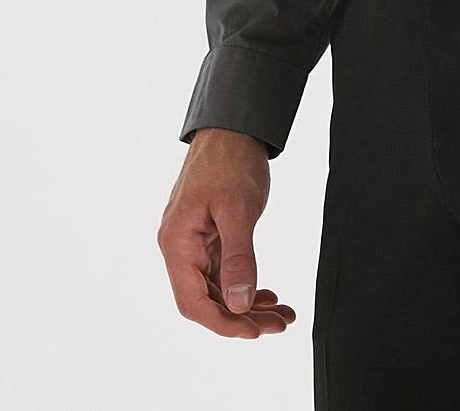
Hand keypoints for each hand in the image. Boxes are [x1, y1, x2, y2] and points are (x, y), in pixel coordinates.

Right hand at [157, 127, 296, 337]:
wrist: (233, 126)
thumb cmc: (230, 161)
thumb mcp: (238, 208)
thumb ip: (238, 257)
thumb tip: (239, 303)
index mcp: (177, 243)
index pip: (193, 302)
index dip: (224, 323)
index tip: (256, 332)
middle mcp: (180, 248)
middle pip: (207, 300)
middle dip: (243, 317)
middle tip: (281, 323)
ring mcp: (194, 243)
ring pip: (217, 289)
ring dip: (248, 304)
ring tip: (282, 313)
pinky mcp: (208, 236)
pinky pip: (223, 272)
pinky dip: (244, 285)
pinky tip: (267, 293)